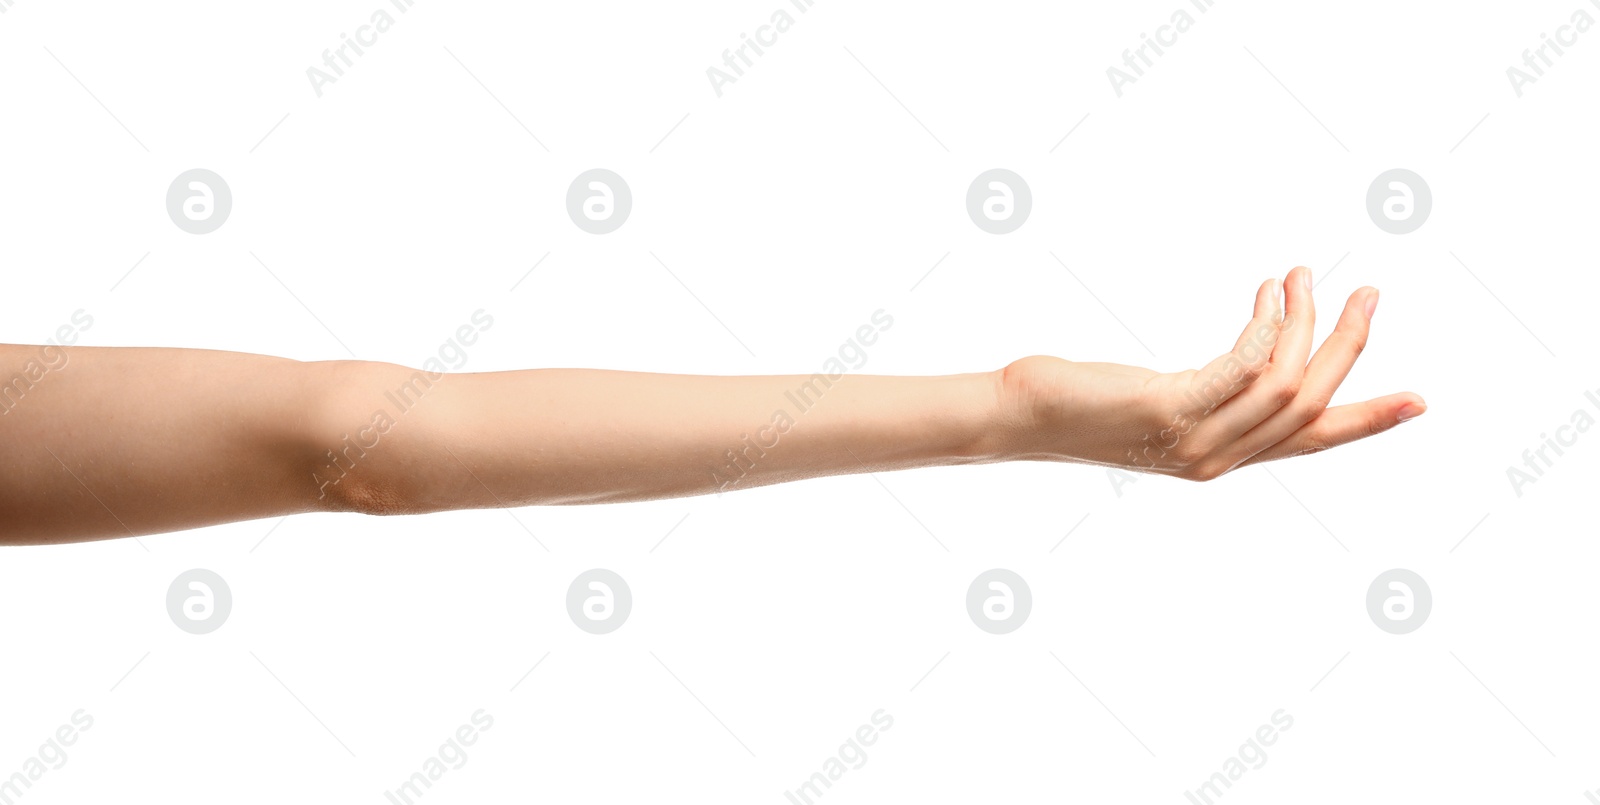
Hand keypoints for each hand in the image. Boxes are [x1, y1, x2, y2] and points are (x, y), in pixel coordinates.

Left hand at [998, 266, 1424, 479]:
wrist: (1018, 416)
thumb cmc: (1079, 401)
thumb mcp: (1160, 399)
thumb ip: (1208, 392)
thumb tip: (1249, 358)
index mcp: (1221, 458)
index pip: (1310, 443)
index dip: (1368, 420)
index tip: (1420, 400)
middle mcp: (1217, 459)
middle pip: (1310, 405)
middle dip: (1349, 346)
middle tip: (1370, 292)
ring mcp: (1195, 440)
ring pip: (1283, 381)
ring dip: (1304, 320)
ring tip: (1302, 274)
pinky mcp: (1171, 411)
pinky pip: (1244, 365)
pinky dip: (1267, 324)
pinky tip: (1268, 291)